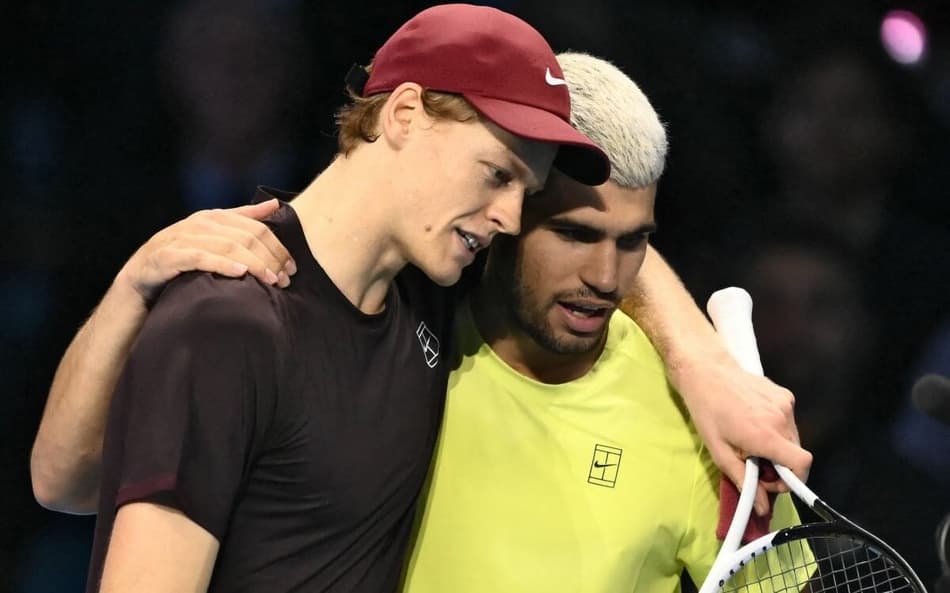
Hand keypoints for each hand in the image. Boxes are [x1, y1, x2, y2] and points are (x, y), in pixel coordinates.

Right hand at [117, 199, 295, 303]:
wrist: (139, 277)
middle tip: (285, 279)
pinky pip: (199, 258)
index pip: (256, 228)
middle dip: (270, 258)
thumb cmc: (182, 257)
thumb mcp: (213, 236)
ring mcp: (182, 238)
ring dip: (254, 264)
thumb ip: (243, 219)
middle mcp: (199, 224)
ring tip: (270, 280)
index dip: (277, 247)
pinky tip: (239, 273)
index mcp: (214, 218)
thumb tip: (275, 205)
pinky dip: (221, 264)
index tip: (292, 268)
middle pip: (246, 237)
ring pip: (227, 246)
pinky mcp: (168, 256)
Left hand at [670, 352, 812, 515]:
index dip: (794, 480)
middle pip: (796, 454)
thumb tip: (763, 509)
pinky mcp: (785, 394)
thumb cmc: (707, 413)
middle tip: (754, 462)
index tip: (772, 481)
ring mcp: (786, 404)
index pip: (802, 464)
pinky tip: (755, 421)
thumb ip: (745, 482)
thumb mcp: (720, 452)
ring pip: (793, 438)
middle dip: (780, 465)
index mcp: (766, 435)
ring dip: (778, 446)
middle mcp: (782, 419)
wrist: (707, 372)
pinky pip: (788, 421)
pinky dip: (777, 428)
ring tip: (751, 439)